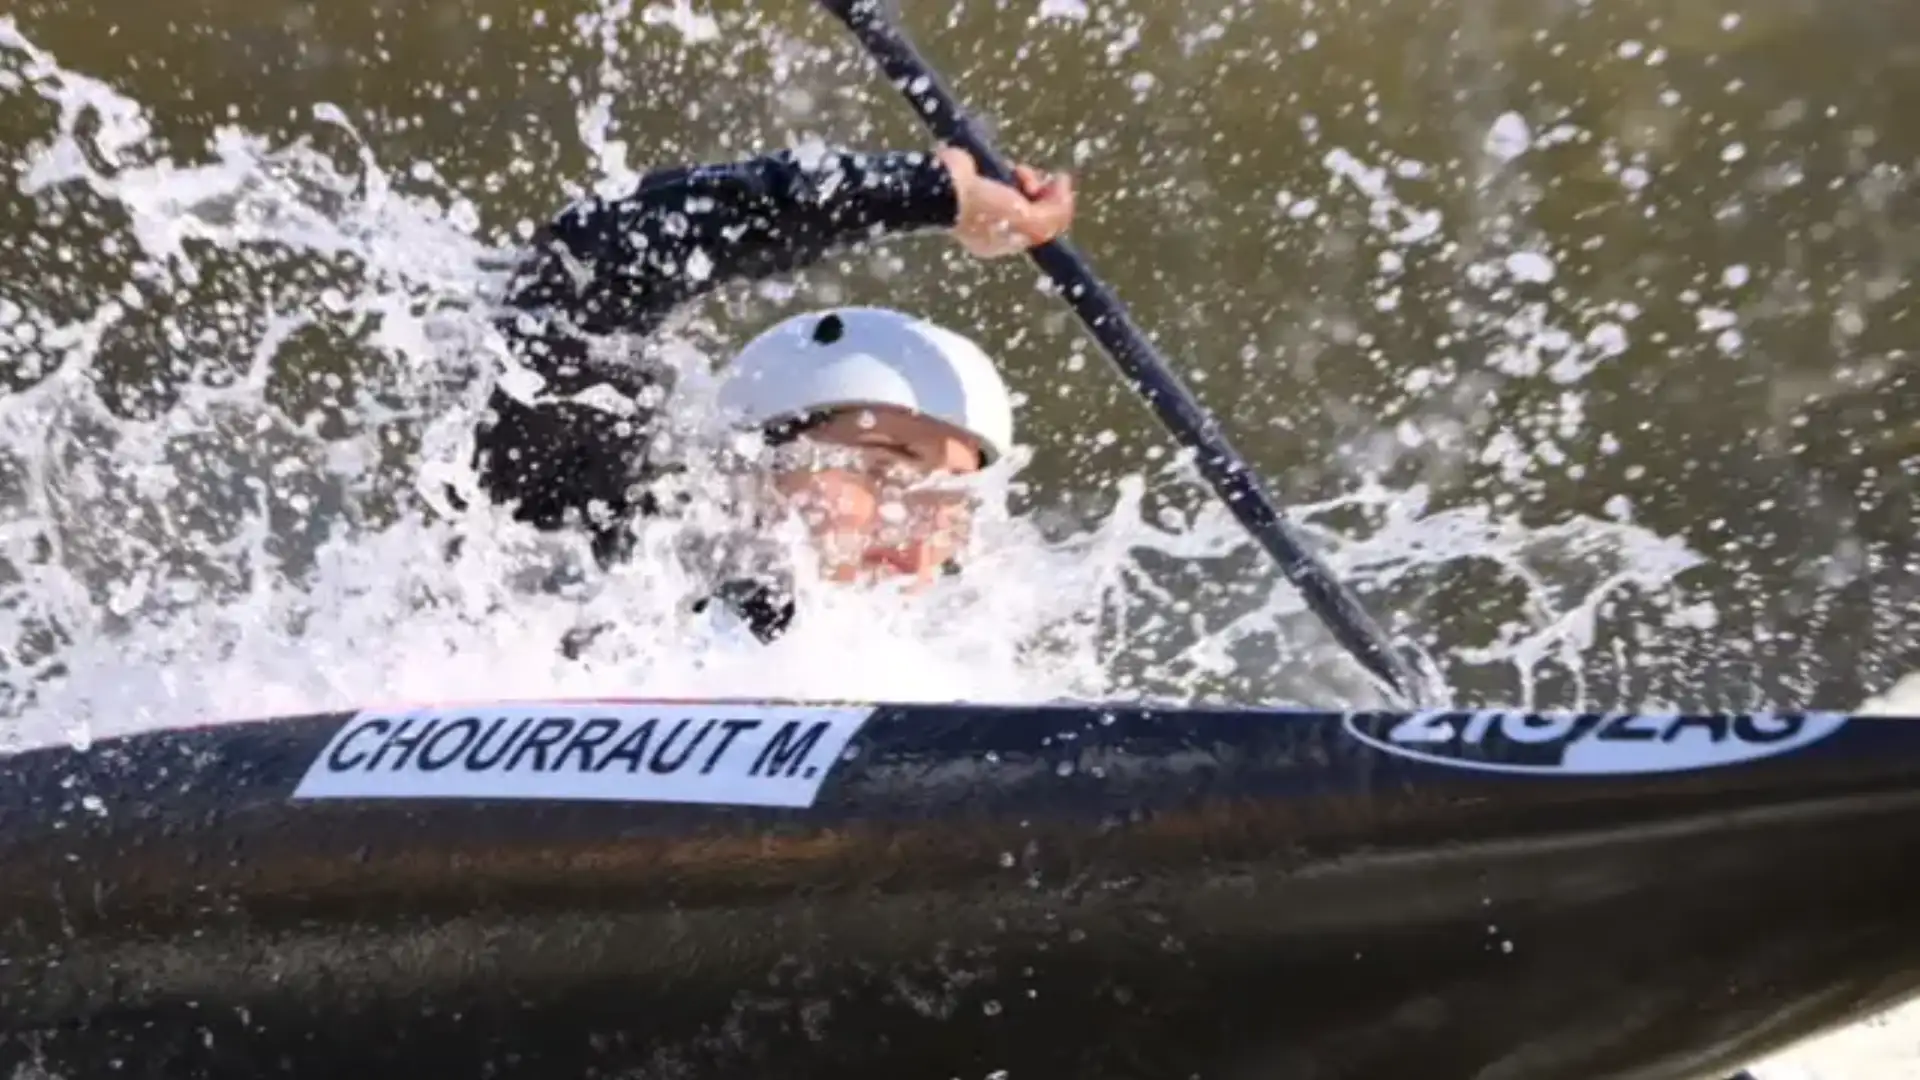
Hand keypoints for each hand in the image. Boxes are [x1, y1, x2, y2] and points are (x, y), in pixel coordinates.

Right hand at [939, 145, 1073, 258]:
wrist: (946, 185)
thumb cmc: (983, 208)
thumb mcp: (1026, 221)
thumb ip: (1052, 216)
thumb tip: (1064, 194)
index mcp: (1003, 243)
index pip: (1042, 228)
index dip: (1058, 207)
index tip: (1061, 186)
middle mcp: (995, 226)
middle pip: (1034, 209)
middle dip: (1042, 193)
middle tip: (1036, 182)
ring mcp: (985, 203)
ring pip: (1022, 190)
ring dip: (1029, 178)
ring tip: (1020, 172)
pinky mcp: (979, 181)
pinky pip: (1006, 175)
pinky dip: (1013, 170)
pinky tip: (1010, 168)